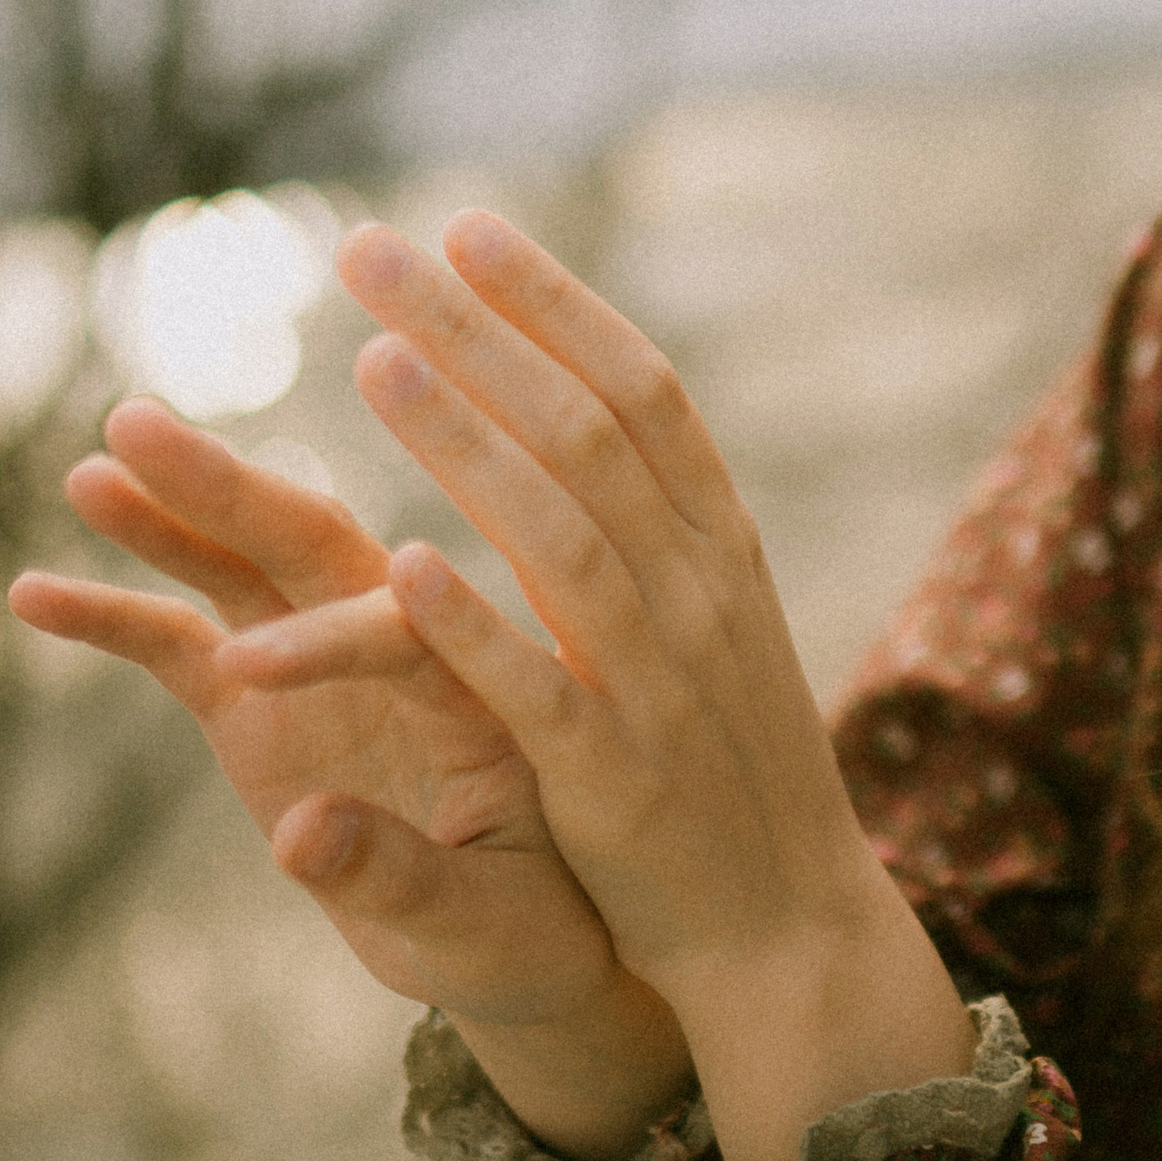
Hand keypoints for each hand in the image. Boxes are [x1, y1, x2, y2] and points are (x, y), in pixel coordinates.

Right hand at [8, 398, 694, 1160]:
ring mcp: (327, 665)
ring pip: (249, 568)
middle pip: (323, 551)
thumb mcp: (481, 927)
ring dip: (174, 516)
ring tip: (91, 470)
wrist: (508, 939)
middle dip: (233, 492)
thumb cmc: (521, 931)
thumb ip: (399, 878)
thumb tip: (299, 837)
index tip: (249, 670)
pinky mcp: (262, 701)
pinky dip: (118, 615)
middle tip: (141, 426)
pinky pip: (183, 642)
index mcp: (489, 690)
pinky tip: (31, 593)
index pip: (412, 636)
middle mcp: (406, 648)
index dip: (335, 648)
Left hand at [288, 210, 975, 1160]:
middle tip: (370, 253)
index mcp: (726, 553)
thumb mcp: (723, 632)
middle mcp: (703, 598)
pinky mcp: (614, 781)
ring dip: (468, 442)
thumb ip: (665, 534)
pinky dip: (478, 624)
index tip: (467, 229)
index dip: (552, 305)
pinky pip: (539, 689)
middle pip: (589, 434)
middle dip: (479, 333)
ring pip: (562, 536)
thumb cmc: (736, 776)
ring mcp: (663, 686)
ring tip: (371, 362)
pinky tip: (404, 560)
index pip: (644, 394)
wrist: (791, 931)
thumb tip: (602, 420)